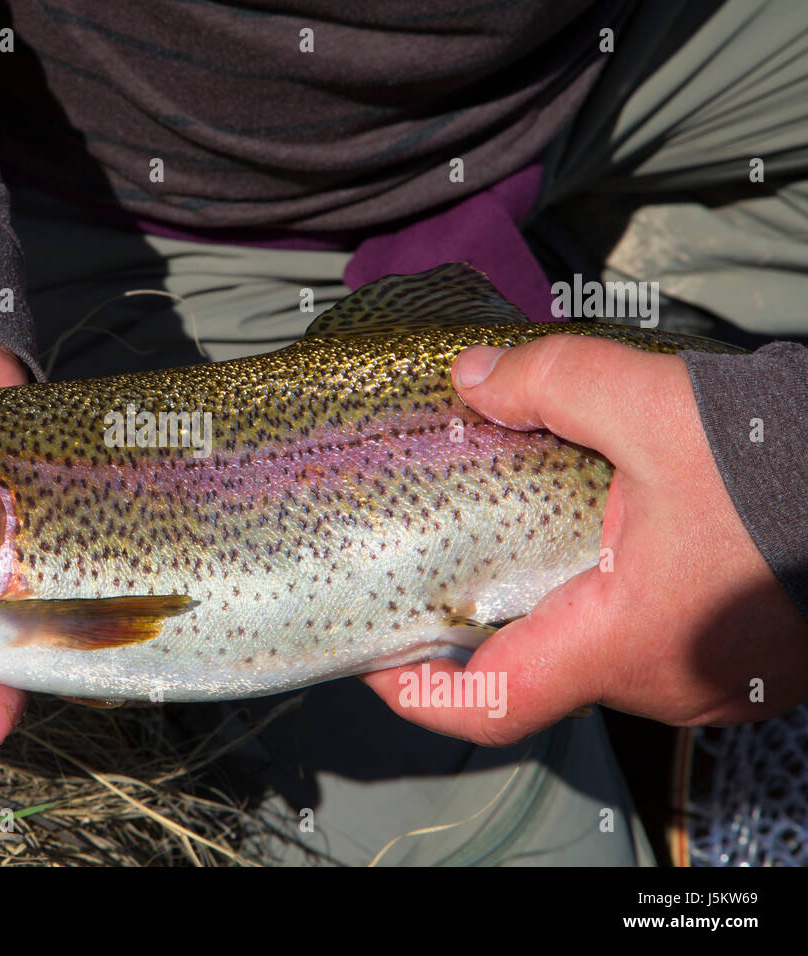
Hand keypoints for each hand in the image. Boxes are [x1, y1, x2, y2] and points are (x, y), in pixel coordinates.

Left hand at [363, 335, 807, 745]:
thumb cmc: (795, 462)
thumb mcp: (658, 406)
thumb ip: (550, 385)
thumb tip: (470, 379)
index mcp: (627, 641)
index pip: (490, 706)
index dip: (414, 692)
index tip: (373, 654)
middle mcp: (666, 686)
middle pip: (538, 671)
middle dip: (488, 618)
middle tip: (447, 559)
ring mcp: (714, 686)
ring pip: (599, 656)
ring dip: (558, 602)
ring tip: (529, 534)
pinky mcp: (750, 666)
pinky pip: (654, 646)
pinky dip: (615, 603)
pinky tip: (615, 541)